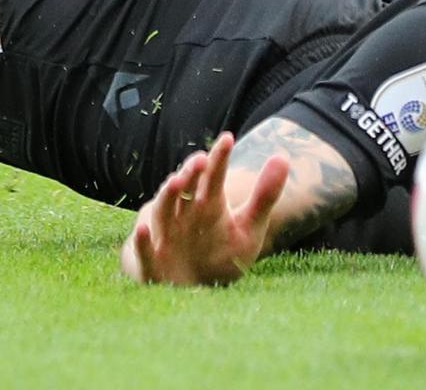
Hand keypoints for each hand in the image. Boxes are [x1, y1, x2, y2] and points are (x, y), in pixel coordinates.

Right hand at [120, 133, 290, 287]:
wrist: (194, 286)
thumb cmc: (221, 252)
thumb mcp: (249, 226)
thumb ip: (265, 194)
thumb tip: (283, 156)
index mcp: (208, 203)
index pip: (213, 176)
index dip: (219, 158)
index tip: (229, 138)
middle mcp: (184, 214)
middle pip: (186, 188)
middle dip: (191, 174)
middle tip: (201, 160)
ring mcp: (167, 236)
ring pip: (164, 211)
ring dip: (167, 197)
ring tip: (174, 181)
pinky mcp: (154, 261)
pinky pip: (146, 250)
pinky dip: (143, 241)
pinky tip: (143, 228)